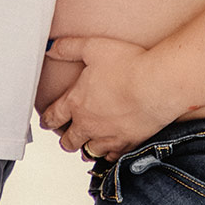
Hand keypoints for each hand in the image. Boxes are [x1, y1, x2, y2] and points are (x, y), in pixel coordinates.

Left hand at [39, 37, 173, 160]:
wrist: (156, 86)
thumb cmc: (128, 65)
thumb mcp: (93, 48)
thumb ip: (68, 48)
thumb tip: (50, 49)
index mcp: (76, 103)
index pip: (54, 117)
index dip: (48, 120)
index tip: (47, 122)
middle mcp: (88, 124)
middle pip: (69, 141)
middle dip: (66, 138)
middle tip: (67, 136)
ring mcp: (107, 137)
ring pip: (89, 151)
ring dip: (86, 147)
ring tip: (88, 144)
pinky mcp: (127, 144)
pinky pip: (112, 157)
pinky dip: (109, 154)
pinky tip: (110, 149)